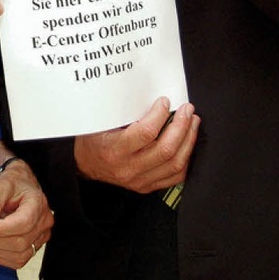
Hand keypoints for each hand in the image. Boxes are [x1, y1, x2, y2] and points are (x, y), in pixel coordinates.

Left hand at [0, 159, 53, 268]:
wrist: (21, 184)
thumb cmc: (12, 183)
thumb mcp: (0, 185)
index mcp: (38, 203)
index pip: (23, 223)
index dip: (1, 230)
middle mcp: (44, 221)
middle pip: (20, 242)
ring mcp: (42, 235)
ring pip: (20, 255)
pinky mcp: (36, 245)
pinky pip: (19, 260)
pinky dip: (2, 257)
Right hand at [74, 97, 199, 192]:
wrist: (85, 165)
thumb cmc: (93, 139)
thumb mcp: (100, 121)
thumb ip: (121, 111)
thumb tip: (147, 93)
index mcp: (115, 149)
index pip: (145, 133)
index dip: (159, 115)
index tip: (164, 101)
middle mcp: (128, 168)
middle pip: (165, 149)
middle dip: (181, 126)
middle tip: (187, 110)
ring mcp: (140, 180)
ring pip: (175, 164)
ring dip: (188, 141)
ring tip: (192, 123)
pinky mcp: (147, 186)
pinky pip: (175, 176)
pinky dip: (186, 158)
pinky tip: (188, 143)